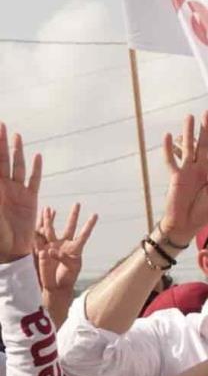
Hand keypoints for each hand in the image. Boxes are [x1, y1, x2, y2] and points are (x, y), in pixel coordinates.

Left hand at [0, 125, 41, 262]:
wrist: (11, 251)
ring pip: (17, 166)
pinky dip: (35, 169)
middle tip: (0, 124)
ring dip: (17, 151)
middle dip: (0, 142)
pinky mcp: (30, 200)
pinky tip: (36, 157)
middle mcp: (3, 188)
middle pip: (2, 159)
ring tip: (16, 135)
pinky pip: (34, 180)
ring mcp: (17, 192)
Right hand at [35, 204, 96, 296]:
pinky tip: (37, 221)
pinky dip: (38, 229)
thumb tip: (51, 250)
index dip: (89, 225)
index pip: (84, 234)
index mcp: (76, 249)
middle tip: (77, 203)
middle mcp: (66, 244)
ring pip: (52, 229)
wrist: (57, 286)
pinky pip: (39, 238)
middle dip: (73, 215)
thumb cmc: (68, 277)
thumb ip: (63, 257)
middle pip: (70, 227)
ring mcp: (54, 246)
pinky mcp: (43, 251)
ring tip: (49, 208)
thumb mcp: (70, 267)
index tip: (95, 214)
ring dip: (50, 219)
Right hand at [159, 111, 207, 245]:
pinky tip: (168, 136)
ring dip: (188, 133)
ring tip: (189, 116)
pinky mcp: (176, 177)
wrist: (185, 225)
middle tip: (207, 113)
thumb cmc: (203, 214)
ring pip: (188, 148)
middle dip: (206, 129)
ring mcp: (188, 171)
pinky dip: (169, 150)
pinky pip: (171, 161)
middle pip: (204, 145)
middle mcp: (201, 168)